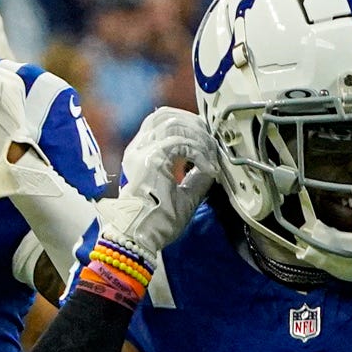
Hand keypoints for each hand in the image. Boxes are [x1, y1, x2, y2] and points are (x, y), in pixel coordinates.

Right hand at [104, 105, 214, 256]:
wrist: (140, 237)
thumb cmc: (156, 222)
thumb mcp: (184, 195)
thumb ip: (197, 178)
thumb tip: (213, 165)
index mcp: (141, 154)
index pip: (161, 122)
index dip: (188, 125)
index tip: (207, 142)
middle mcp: (138, 149)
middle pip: (164, 115)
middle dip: (193, 122)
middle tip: (211, 139)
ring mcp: (141, 152)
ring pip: (172, 123)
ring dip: (197, 136)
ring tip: (210, 155)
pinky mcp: (150, 159)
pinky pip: (179, 142)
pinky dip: (198, 152)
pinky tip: (207, 169)